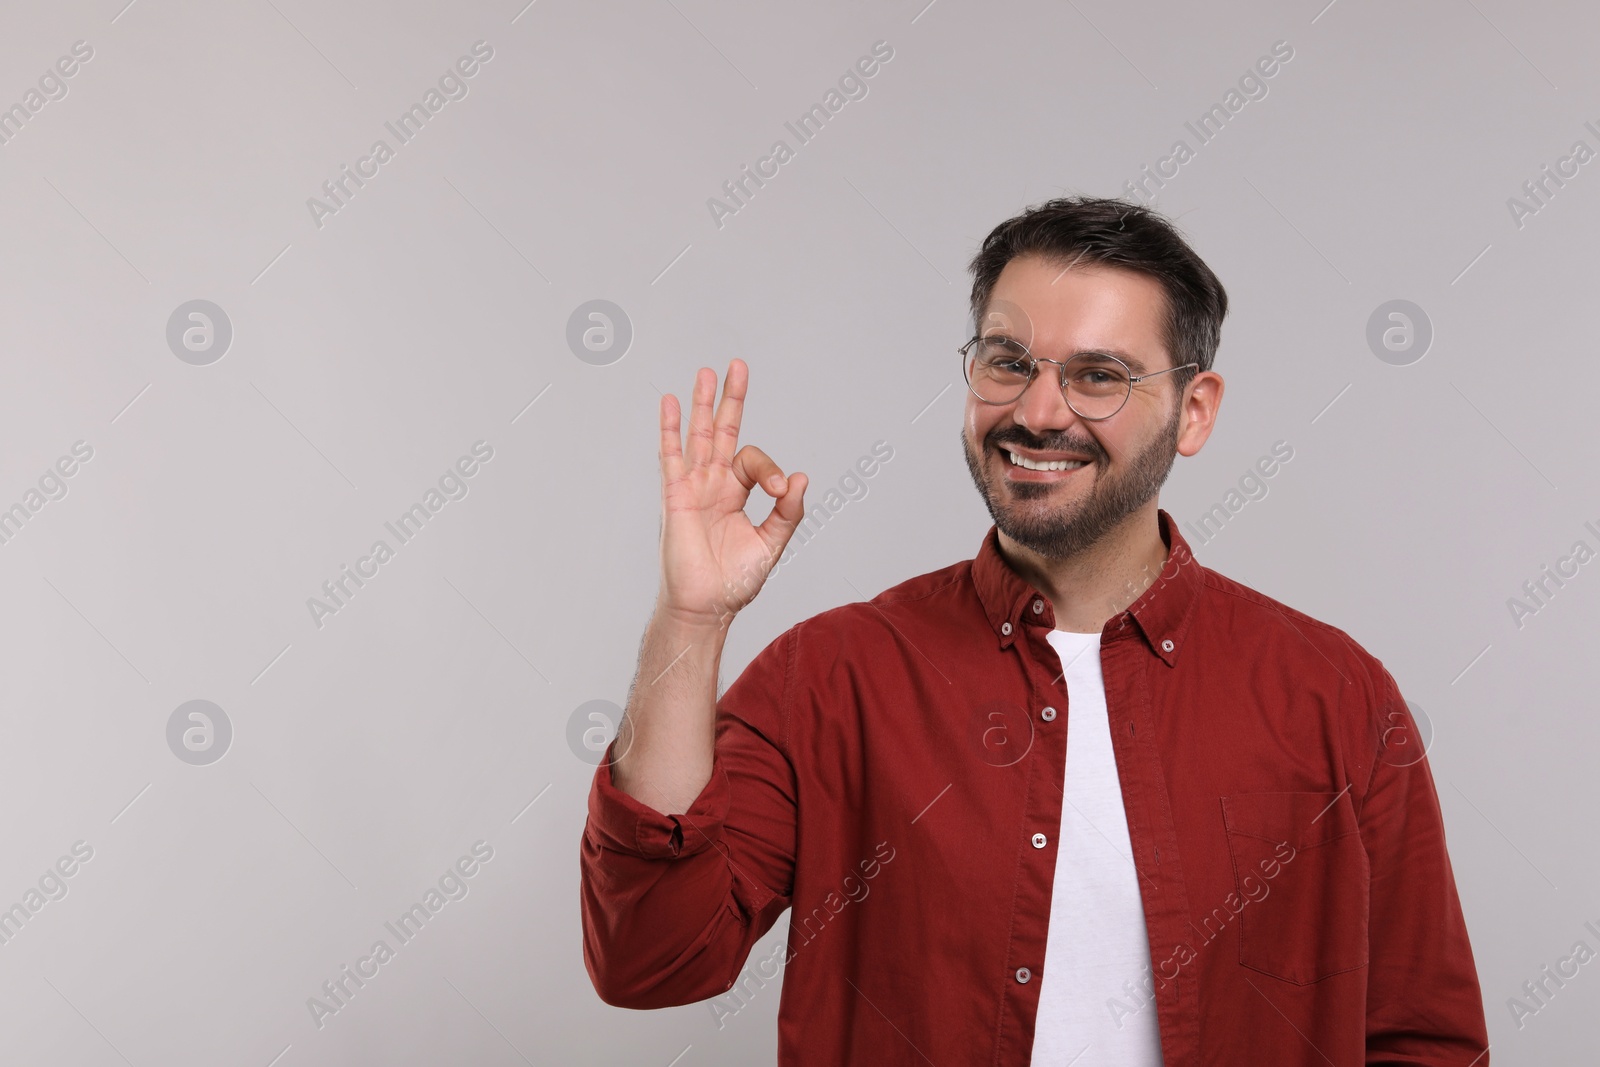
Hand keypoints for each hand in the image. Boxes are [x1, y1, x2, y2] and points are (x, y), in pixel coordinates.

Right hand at [656, 359, 807, 627]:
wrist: (706, 604)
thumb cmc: (734, 580)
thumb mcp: (771, 543)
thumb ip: (788, 511)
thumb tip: (799, 477)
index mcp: (736, 494)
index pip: (753, 461)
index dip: (769, 469)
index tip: (778, 488)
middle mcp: (714, 485)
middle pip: (723, 431)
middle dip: (731, 399)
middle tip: (738, 366)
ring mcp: (693, 487)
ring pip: (698, 436)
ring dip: (703, 404)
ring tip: (707, 372)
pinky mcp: (675, 496)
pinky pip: (671, 456)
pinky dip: (671, 429)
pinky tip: (672, 403)